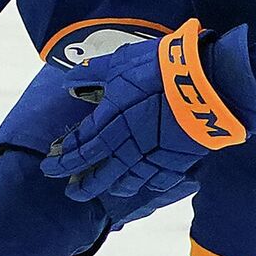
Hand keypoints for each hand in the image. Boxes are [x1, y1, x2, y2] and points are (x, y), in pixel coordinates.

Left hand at [41, 20, 255, 201]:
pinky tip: (142, 187)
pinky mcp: (178, 161)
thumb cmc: (157, 70)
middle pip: (98, 172)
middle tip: (69, 191)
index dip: (64, 158)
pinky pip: (157, 182)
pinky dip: (146, 186)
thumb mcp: (117, 64)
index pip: (80, 147)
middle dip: (82, 184)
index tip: (51, 165)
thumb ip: (91, 74)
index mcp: (108, 123)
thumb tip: (69, 84)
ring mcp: (152, 157)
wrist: (204, 84)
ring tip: (102, 190)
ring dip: (111, 187)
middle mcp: (126, 146)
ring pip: (127, 182)